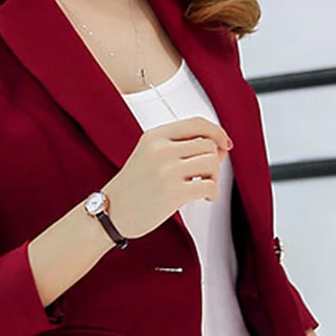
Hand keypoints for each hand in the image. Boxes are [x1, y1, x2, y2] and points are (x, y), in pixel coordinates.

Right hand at [103, 116, 231, 239]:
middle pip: (208, 144)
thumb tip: (220, 147)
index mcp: (154, 136)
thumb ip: (178, 147)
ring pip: (212, 162)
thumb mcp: (148, 155)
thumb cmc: (132, 187)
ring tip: (203, 186)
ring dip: (214, 176)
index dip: (217, 132)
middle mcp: (161, 150)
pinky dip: (213, 192)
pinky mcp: (174, 193)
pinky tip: (204, 197)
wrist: (110, 212)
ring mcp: (167, 171)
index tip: (225, 144)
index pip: (197, 123)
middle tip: (206, 174)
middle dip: (214, 160)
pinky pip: (210, 185)